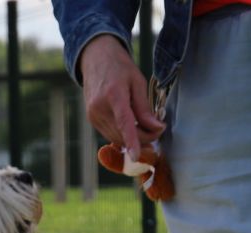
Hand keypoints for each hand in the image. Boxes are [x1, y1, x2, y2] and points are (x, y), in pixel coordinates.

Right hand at [77, 35, 165, 153]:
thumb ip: (145, 108)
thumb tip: (156, 128)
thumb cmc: (120, 67)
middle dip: (143, 138)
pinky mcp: (92, 120)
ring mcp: (93, 116)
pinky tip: (133, 126)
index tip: (136, 156)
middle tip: (158, 130)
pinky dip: (123, 134)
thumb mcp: (138, 82)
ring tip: (147, 129)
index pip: (124, 123)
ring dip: (134, 139)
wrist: (95, 59)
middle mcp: (99, 108)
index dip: (132, 141)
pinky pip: (110, 134)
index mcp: (113, 95)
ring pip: (117, 138)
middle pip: (123, 134)